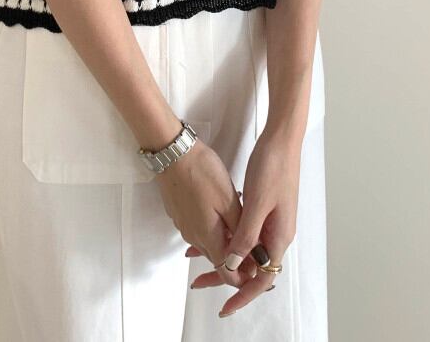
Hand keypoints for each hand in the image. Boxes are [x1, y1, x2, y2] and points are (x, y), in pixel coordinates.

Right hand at [155, 139, 250, 289]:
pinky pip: (197, 229)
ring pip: (207, 243)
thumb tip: (251, 255)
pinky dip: (211, 227)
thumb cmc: (202, 173)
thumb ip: (240, 230)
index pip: (226, 273)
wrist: (173, 153)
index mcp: (208, 237)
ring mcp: (183, 225)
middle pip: (217, 258)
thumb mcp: (229, 200)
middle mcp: (193, 237)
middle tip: (252, 239)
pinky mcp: (178, 213)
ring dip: (223, 239)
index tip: (256, 266)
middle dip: (234, 256)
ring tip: (238, 220)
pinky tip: (219, 209)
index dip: (242, 275)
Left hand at [189, 129, 302, 315]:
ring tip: (195, 257)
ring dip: (224, 254)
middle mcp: (277, 231)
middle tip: (199, 283)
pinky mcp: (264, 207)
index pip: (263, 277)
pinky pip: (244, 231)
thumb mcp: (257, 203)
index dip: (243, 293)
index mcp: (279, 235)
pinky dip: (227, 235)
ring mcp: (271, 219)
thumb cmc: (273, 167)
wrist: (281, 139)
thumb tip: (233, 264)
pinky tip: (209, 232)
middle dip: (226, 276)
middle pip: (252, 266)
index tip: (225, 306)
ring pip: (246, 248)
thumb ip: (245, 235)